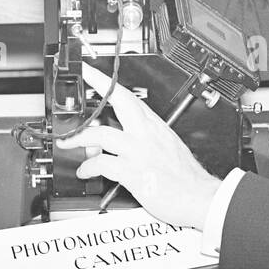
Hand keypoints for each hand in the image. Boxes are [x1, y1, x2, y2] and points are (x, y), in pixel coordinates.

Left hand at [58, 61, 222, 228]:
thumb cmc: (187, 178)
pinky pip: (102, 165)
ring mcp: (139, 152)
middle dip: (98, 88)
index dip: (109, 82)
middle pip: (119, 101)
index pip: (130, 97)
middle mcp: (147, 135)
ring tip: (67, 143)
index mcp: (156, 127)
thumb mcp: (170, 148)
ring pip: (102, 135)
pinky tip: (85, 172)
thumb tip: (125, 140)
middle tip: (80, 80)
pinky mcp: (133, 172)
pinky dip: (88, 167)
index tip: (92, 71)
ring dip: (80, 138)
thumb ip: (148, 140)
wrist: (201, 197)